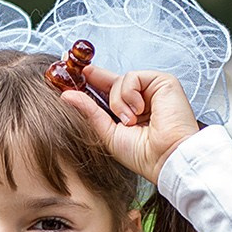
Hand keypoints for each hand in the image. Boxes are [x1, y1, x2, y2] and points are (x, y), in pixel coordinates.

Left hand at [58, 67, 198, 186]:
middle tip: (81, 74)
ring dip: (118, 102)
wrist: (164, 158)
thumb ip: (89, 111)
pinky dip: (130, 94)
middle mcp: (141, 99)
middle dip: (97, 79)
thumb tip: (66, 95)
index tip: (75, 74)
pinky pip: (133, 77)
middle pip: (113, 81)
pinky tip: (139, 111)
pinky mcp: (163, 82)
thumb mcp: (107, 132)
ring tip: (130, 120)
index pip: (108, 91)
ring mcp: (152, 90)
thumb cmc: (141, 154)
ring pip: (120, 80)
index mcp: (129, 111)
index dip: (92, 81)